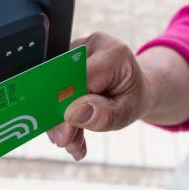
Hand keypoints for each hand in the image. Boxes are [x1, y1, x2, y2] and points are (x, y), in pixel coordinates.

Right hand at [45, 32, 149, 160]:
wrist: (134, 88)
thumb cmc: (132, 96)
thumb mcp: (127, 112)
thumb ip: (103, 114)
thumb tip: (73, 115)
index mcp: (112, 54)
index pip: (80, 78)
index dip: (67, 106)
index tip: (64, 135)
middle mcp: (91, 46)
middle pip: (63, 82)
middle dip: (61, 118)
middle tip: (66, 143)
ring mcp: (75, 51)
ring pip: (54, 88)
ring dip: (59, 120)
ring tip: (72, 143)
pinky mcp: (63, 62)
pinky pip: (55, 89)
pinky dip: (60, 115)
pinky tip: (71, 134)